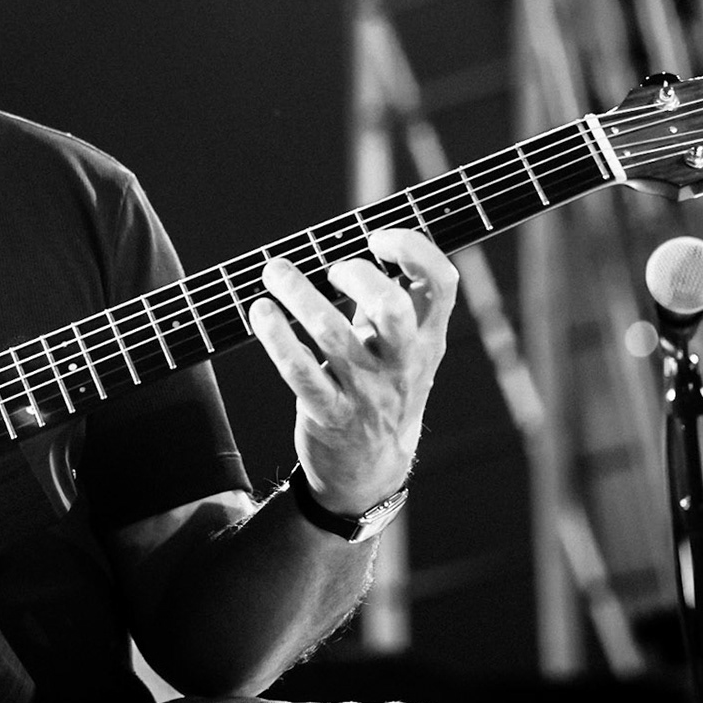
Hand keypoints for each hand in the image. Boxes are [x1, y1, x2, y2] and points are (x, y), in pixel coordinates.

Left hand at [248, 228, 457, 514]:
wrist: (372, 467)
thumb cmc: (383, 385)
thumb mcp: (404, 346)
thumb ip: (395, 297)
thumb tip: (363, 236)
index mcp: (428, 338)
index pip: (441, 285)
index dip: (414, 250)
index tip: (378, 236)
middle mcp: (402, 363)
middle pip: (392, 310)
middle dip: (356, 276)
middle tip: (332, 268)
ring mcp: (366, 391)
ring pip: (333, 336)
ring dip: (299, 295)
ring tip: (276, 273)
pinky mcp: (329, 414)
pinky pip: (300, 372)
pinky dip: (276, 337)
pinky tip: (261, 312)